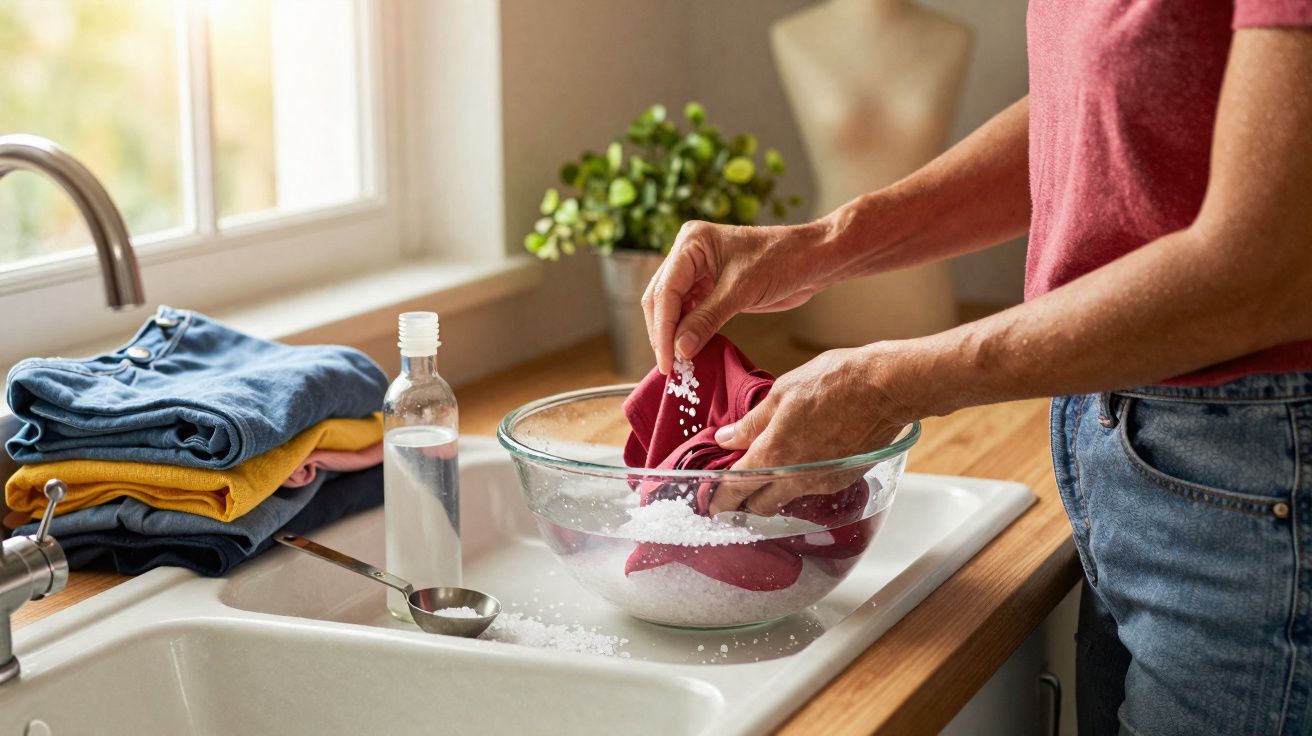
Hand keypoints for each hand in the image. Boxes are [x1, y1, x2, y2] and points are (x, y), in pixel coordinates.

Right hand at [641, 219, 834, 373]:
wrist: (812, 259)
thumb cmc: (782, 260)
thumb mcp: (741, 291)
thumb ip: (706, 320)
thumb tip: (680, 350)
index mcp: (691, 242)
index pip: (665, 290)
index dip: (663, 329)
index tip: (668, 360)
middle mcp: (689, 254)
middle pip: (661, 299)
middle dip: (664, 333)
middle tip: (670, 367)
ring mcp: (698, 271)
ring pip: (672, 308)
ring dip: (673, 335)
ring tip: (678, 364)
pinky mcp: (710, 287)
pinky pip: (689, 312)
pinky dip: (688, 332)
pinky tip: (689, 351)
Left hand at [708, 343, 923, 515]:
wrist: (886, 387)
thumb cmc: (836, 381)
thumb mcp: (782, 392)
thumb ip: (751, 422)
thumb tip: (726, 438)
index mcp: (773, 454)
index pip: (735, 488)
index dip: (719, 498)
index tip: (712, 502)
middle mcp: (795, 477)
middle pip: (760, 505)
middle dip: (744, 501)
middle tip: (735, 491)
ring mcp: (821, 482)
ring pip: (786, 499)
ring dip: (772, 493)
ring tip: (767, 475)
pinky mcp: (842, 480)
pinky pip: (811, 490)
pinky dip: (799, 483)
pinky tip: (799, 465)